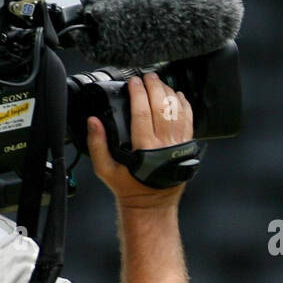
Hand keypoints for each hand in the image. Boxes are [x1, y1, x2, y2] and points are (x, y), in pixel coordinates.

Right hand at [88, 71, 193, 206]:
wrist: (152, 205)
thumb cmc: (129, 188)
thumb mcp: (105, 170)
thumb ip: (97, 144)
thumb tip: (93, 121)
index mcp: (144, 150)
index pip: (143, 113)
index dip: (138, 94)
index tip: (133, 82)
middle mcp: (164, 146)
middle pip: (162, 107)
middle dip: (155, 87)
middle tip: (147, 76)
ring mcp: (178, 146)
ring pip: (177, 111)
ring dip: (169, 93)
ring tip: (159, 82)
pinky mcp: (186, 147)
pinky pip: (189, 121)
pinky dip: (184, 105)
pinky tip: (177, 95)